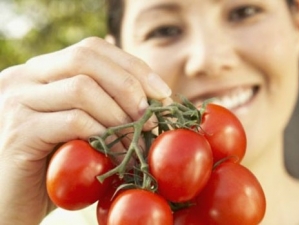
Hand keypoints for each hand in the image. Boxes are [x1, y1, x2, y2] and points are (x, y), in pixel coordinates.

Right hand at [0, 37, 170, 224]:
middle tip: (151, 118)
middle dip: (130, 85)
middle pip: (86, 58)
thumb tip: (156, 97)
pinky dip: (105, 136)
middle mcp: (24, 77)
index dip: (133, 66)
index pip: (93, 48)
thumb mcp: (84, 128)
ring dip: (120, 116)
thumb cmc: (56, 165)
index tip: (163, 93)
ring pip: (82, 88)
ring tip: (138, 141)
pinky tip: (117, 154)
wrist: (13, 202)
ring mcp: (17, 101)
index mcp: (42, 71)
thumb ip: (106, 106)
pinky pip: (74, 121)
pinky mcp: (19, 132)